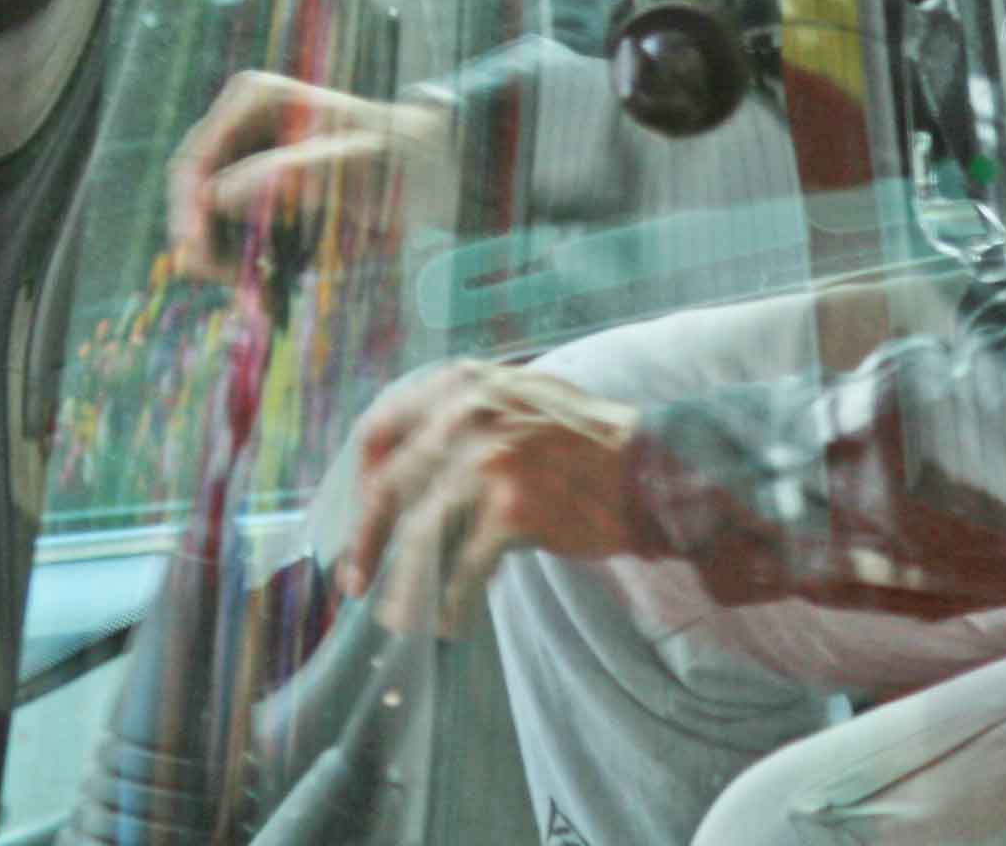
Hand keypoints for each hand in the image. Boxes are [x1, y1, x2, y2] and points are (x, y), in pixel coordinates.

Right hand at [164, 71, 447, 280]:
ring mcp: (245, 158)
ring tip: (260, 304)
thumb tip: (216, 196)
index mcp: (251, 100)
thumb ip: (290, 176)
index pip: (192, 162)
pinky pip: (233, 234)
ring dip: (226, 266)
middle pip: (193, 196)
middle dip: (208, 249)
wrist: (431, 168)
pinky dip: (245, 266)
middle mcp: (238, 125)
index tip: (198, 264)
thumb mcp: (354, 166)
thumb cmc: (400, 156)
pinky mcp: (256, 191)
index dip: (186, 216)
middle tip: (241, 295)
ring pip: (208, 223)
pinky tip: (266, 294)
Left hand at [341, 360, 640, 635]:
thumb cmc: (585, 444)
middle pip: (390, 487)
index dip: (362, 479)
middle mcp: (467, 414)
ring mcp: (487, 461)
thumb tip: (404, 465)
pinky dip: (450, 602)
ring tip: (398, 617)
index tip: (361, 515)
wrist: (649, 472)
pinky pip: (461, 568)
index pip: (381, 429)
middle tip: (356, 580)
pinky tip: (450, 621)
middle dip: (366, 541)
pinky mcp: (510, 510)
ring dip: (403, 585)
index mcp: (462, 384)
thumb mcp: (518, 398)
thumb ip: (463, 412)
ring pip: (419, 536)